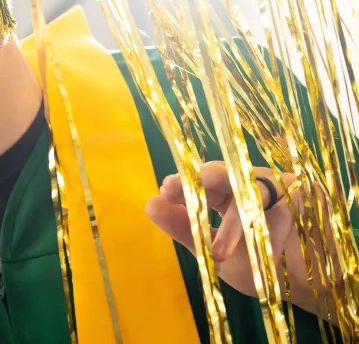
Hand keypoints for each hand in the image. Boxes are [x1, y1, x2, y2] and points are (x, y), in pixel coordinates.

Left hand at [146, 161, 340, 317]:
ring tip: (220, 252)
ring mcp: (280, 186)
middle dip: (201, 178)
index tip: (164, 190)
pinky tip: (263, 250)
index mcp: (229, 192)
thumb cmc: (260, 266)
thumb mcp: (216, 253)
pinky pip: (284, 206)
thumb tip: (150, 204)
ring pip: (252, 190)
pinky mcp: (306, 195)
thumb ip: (185, 229)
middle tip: (174, 187)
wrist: (309, 288)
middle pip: (225, 170)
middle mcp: (252, 183)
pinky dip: (270, 231)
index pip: (203, 180)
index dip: (184, 182)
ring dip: (235, 223)